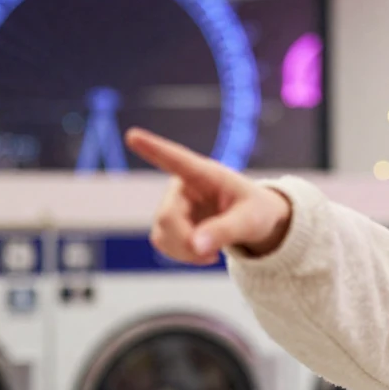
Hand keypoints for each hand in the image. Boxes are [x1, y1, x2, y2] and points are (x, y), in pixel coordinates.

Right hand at [124, 127, 291, 264]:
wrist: (253, 223)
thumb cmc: (256, 212)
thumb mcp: (249, 221)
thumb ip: (224, 231)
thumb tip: (195, 246)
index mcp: (205, 174)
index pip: (176, 160)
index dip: (153, 148)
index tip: (132, 134)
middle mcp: (182, 185)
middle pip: (167, 217)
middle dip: (186, 242)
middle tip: (212, 255)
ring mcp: (172, 204)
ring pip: (161, 234)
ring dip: (185, 252)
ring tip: (212, 253)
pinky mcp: (169, 222)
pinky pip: (163, 243)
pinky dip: (182, 255)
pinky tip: (202, 253)